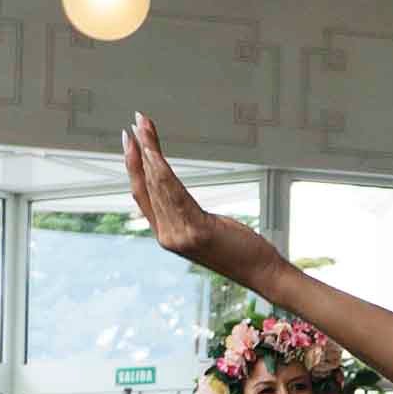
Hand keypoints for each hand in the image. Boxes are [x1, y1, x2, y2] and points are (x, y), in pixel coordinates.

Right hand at [124, 113, 271, 288]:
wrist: (262, 273)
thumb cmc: (241, 249)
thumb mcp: (207, 228)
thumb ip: (187, 214)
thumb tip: (176, 193)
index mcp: (167, 234)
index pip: (142, 195)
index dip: (133, 166)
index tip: (130, 140)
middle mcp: (167, 235)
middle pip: (145, 185)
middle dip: (138, 149)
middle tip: (135, 121)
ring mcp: (178, 235)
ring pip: (156, 184)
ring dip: (148, 150)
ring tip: (143, 125)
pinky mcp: (195, 230)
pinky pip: (172, 192)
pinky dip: (161, 168)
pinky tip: (154, 150)